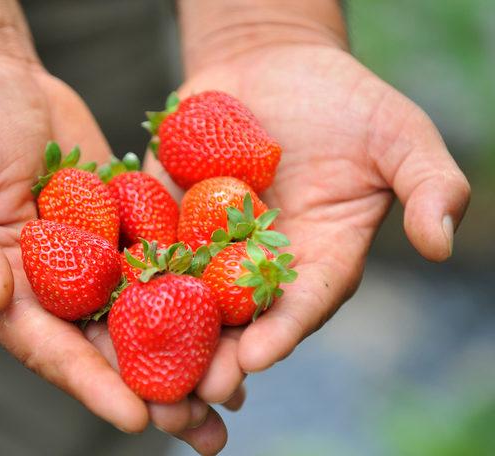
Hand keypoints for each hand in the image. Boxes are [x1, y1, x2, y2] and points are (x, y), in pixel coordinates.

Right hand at [0, 54, 233, 453]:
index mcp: (8, 290)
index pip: (52, 349)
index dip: (93, 385)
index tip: (138, 418)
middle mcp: (57, 285)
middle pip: (109, 348)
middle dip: (155, 390)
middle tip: (201, 427)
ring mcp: (96, 257)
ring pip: (146, 315)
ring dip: (187, 355)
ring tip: (232, 394)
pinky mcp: (127, 225)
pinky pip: (164, 260)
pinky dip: (196, 292)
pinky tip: (233, 318)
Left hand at [147, 43, 469, 372]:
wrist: (275, 67)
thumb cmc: (345, 102)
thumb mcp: (399, 136)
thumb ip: (428, 185)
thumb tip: (441, 242)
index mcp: (318, 258)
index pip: (301, 302)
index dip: (280, 330)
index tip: (255, 357)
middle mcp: (260, 262)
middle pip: (237, 318)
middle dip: (214, 355)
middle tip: (190, 390)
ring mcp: (210, 242)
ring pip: (186, 294)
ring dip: (163, 331)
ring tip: (140, 365)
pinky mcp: (169, 214)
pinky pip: (147, 243)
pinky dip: (129, 269)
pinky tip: (105, 296)